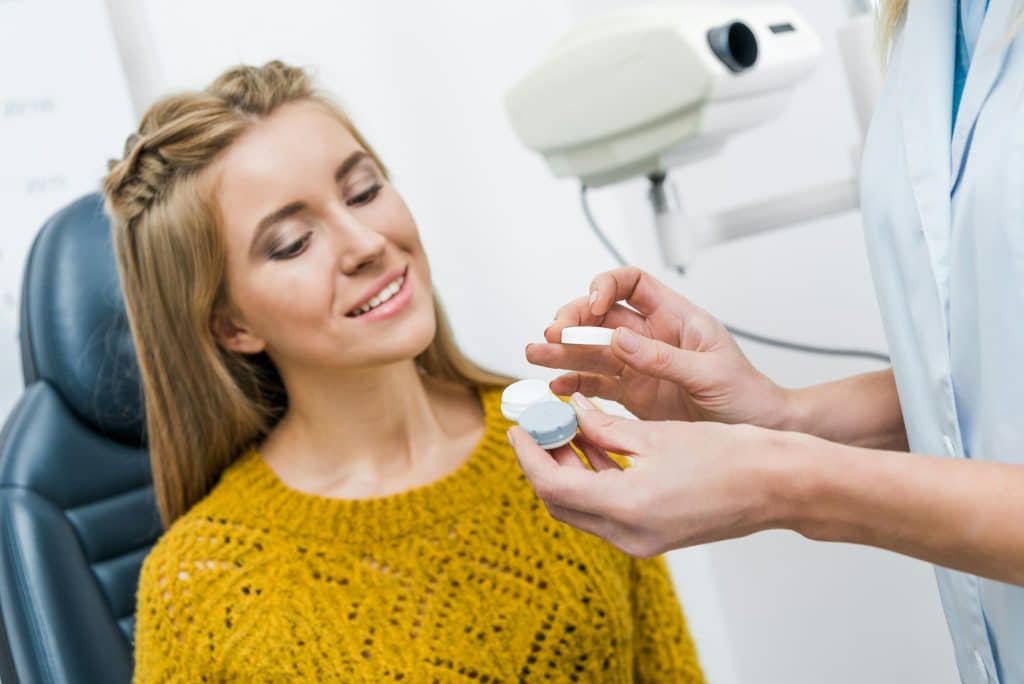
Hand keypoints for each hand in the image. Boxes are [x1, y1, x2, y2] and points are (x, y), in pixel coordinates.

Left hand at [508, 393, 804, 555]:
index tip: (519, 428)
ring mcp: (642, 541)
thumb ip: (604, 427)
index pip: (552, 485)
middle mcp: (629, 535)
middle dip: (543, 462)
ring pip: (582, 508)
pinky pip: (607, 511)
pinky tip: (595, 446)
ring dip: (568, 470)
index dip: (529, 454)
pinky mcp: (653, 537)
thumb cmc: (728, 455)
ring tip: (565, 428)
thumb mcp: (655, 434)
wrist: (778, 485)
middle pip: (561, 502)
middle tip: (540, 425)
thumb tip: (572, 413)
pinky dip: (595, 481)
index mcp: (627, 507)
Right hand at [527, 266, 790, 426]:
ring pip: (592, 351)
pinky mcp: (634, 395)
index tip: (593, 306)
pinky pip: (596, 384)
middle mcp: (652, 337)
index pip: (632, 284)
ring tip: (535, 355)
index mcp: (676, 318)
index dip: (606, 286)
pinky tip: (557, 387)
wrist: (760, 433)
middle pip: (602, 317)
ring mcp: (640, 366)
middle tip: (553, 335)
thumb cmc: (748, 397)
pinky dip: (574, 384)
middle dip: (574, 321)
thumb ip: (663, 358)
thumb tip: (619, 340)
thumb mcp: (710, 374)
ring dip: (563, 352)